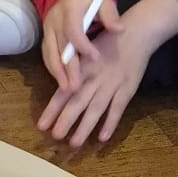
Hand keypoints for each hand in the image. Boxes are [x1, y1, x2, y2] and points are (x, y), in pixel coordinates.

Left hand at [37, 12, 147, 146]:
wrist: (136, 33)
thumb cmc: (107, 42)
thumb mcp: (86, 51)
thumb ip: (75, 69)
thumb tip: (61, 88)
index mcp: (82, 68)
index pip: (64, 91)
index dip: (52, 109)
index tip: (41, 125)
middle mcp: (94, 77)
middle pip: (77, 102)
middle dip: (65, 121)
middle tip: (55, 137)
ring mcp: (111, 84)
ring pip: (96, 109)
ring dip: (85, 127)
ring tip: (74, 143)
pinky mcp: (127, 89)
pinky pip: (117, 109)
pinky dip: (110, 123)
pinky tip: (102, 138)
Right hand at [41, 0, 122, 92]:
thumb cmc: (88, 2)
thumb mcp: (103, 2)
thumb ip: (110, 15)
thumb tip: (119, 29)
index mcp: (70, 11)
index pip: (73, 31)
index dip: (83, 46)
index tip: (95, 57)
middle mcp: (55, 22)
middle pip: (60, 48)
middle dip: (68, 69)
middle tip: (75, 87)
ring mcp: (48, 31)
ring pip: (50, 54)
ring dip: (58, 73)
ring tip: (67, 89)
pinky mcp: (45, 39)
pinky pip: (47, 56)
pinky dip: (54, 70)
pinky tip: (62, 82)